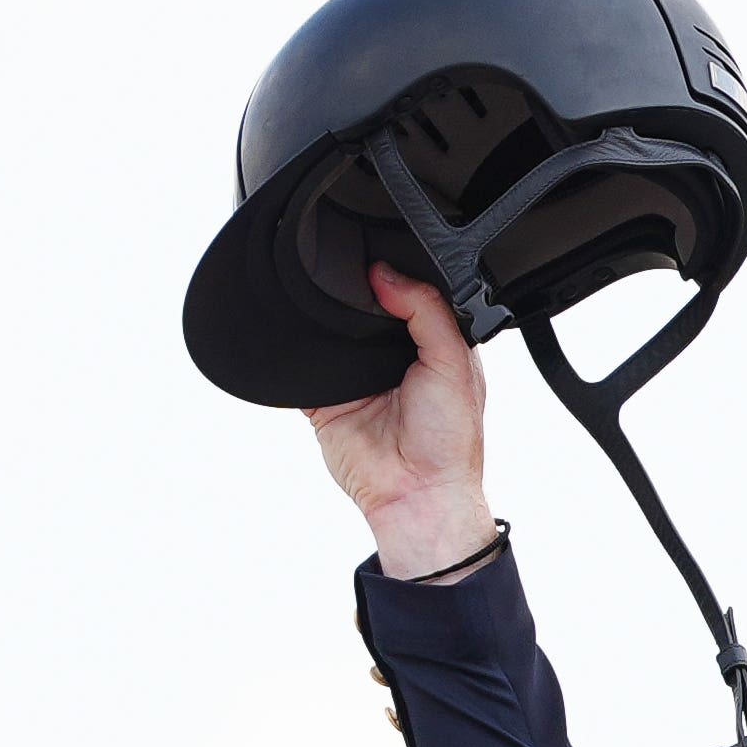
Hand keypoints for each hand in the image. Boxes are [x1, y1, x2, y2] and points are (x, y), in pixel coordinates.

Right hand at [308, 267, 497, 577]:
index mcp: (431, 346)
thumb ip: (428, 313)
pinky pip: (300, 364)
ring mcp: (355, 376)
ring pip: (330, 330)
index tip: (376, 253)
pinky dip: (293, 348)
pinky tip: (293, 329)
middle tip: (341, 268)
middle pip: (364, 308)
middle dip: (352, 290)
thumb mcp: (454, 365)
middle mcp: (392, 357)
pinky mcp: (323, 396)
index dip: (394, 274)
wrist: (415, 493)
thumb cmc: (449, 441)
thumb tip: (387, 274)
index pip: (408, 295)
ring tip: (317, 294)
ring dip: (321, 315)